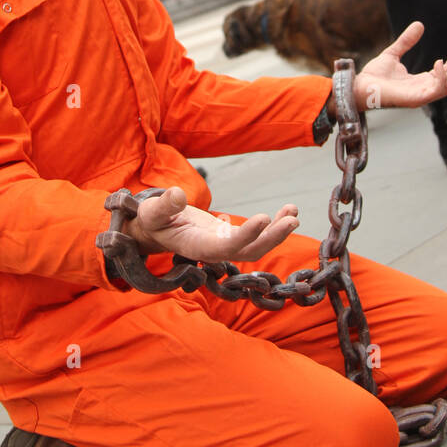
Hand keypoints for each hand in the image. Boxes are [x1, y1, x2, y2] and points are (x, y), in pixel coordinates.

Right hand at [126, 186, 299, 264]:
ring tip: (294, 212)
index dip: (246, 236)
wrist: (155, 229)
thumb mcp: (152, 212)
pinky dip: (273, 224)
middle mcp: (215, 251)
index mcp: (197, 247)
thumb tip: (177, 195)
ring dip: (277, 231)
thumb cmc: (153, 220)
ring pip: (257, 246)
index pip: (226, 247)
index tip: (263, 218)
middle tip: (292, 220)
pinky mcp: (231, 237)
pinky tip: (287, 211)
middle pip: (249, 252)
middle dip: (272, 238)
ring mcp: (225, 245)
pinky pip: (256, 235)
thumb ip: (164, 205)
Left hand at [353, 21, 446, 109]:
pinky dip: (441, 78)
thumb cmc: (373, 76)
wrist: (358, 86)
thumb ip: (407, 41)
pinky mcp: (415, 100)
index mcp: (422, 81)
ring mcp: (421, 96)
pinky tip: (439, 62)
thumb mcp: (393, 53)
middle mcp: (425, 89)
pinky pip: (436, 91)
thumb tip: (420, 24)